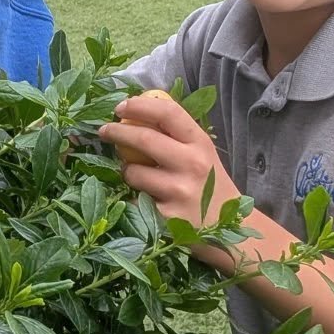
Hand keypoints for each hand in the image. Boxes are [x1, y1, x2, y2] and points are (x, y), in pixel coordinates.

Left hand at [98, 92, 237, 230]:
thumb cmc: (207, 184)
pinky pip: (134, 200)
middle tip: (105, 130)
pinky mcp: (167, 217)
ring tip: (136, 176)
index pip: (168, 113)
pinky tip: (146, 202)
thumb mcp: (201, 153)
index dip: (139, 106)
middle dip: (117, 131)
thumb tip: (135, 110)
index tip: (120, 106)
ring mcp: (179, 192)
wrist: (229, 228)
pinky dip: (133, 198)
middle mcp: (192, 164)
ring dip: (126, 171)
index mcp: (200, 143)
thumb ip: (175, 134)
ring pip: (133, 172)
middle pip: (144, 138)